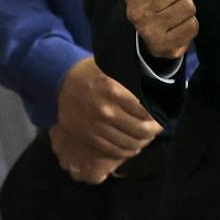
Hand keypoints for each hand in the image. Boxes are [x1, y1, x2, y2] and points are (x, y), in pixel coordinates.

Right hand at [53, 57, 160, 181]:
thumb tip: (156, 85)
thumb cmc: (89, 73)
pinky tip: (132, 147)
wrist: (58, 82)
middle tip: (157, 129)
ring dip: (141, 143)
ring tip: (146, 139)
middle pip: (140, 130)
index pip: (145, 111)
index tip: (161, 115)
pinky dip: (126, 152)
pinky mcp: (88, 136)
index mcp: (113, 90)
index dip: (157, 116)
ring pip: (128, 143)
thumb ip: (129, 78)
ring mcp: (95, 125)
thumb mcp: (110, 67)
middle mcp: (105, 110)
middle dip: (153, 131)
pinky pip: (113, 150)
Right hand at [123, 0, 198, 60]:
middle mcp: (134, 9)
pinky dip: (190, 25)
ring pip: (188, 6)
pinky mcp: (162, 45)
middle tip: (173, 0)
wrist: (155, 33)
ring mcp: (147, 29)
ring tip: (176, 12)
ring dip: (188, 8)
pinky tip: (178, 27)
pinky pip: (192, 26)